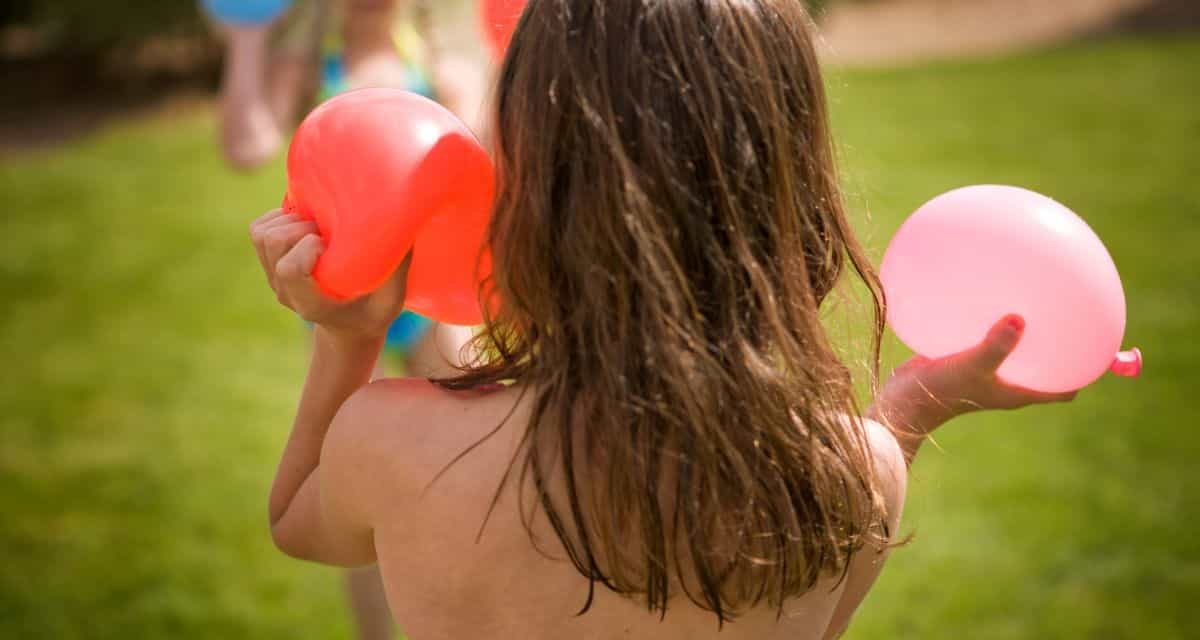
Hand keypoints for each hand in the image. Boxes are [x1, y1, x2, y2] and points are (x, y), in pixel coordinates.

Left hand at [249, 208, 409, 342]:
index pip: (290, 270)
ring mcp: (273, 279)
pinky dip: (279, 218)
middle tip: (329, 229)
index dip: (307, 247)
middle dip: (300, 226)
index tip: (331, 243)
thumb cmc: (373, 313)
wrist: (347, 328)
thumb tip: (405, 224)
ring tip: (318, 224)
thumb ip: (398, 268)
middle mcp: (286, 292)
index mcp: (311, 303)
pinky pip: (259, 230)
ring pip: (262, 233)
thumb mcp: (392, 300)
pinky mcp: (269, 264)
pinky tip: (306, 222)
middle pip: (273, 243)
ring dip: (288, 220)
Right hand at [871, 315, 1076, 435]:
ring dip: (1024, 331)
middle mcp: (1007, 382)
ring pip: (1015, 350)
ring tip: (1029, 295)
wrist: (901, 404)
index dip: (1087, 369)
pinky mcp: (962, 360)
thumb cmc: (941, 392)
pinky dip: (989, 323)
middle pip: (1045, 363)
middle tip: (1069, 307)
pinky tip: (982, 296)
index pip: (1066, 386)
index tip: (1102, 344)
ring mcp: (984, 372)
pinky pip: (986, 339)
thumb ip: (996, 345)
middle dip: (1058, 342)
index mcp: (1019, 392)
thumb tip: (1020, 318)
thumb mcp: (971, 366)